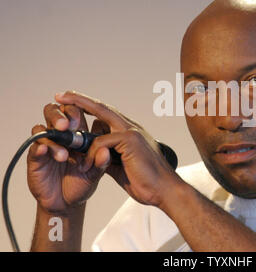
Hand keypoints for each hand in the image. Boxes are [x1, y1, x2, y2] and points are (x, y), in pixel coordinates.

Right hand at [27, 102, 110, 213]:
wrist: (67, 203)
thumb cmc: (82, 182)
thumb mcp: (95, 174)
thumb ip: (101, 163)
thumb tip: (105, 151)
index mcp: (77, 133)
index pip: (74, 111)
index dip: (76, 110)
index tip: (80, 120)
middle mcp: (60, 135)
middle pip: (54, 111)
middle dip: (59, 115)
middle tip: (65, 126)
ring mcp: (47, 145)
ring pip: (42, 128)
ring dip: (52, 136)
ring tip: (64, 154)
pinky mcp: (35, 158)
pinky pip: (34, 147)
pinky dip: (40, 146)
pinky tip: (45, 150)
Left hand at [54, 91, 182, 207]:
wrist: (163, 191)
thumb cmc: (144, 181)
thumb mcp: (119, 167)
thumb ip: (105, 156)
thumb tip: (90, 154)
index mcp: (129, 132)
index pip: (106, 114)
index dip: (88, 107)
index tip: (71, 102)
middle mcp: (131, 127)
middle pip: (102, 108)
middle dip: (79, 100)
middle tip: (60, 95)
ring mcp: (132, 132)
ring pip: (101, 118)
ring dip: (80, 125)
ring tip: (62, 128)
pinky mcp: (131, 140)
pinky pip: (102, 142)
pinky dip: (91, 153)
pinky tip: (87, 166)